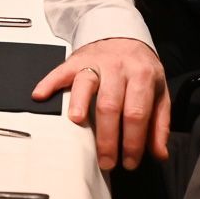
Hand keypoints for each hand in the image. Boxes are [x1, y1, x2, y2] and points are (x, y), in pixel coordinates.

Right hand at [32, 37, 168, 170]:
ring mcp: (95, 63)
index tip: (128, 162)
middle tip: (105, 161)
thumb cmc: (141, 70)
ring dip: (79, 103)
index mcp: (143, 76)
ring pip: (86, 84)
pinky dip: (49, 83)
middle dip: (107, 137)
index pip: (137, 113)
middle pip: (110, 104)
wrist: (124, 36)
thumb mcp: (159, 93)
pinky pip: (60, 71)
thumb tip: (159, 154)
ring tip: (76, 124)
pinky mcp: (75, 60)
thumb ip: (159, 124)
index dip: (133, 141)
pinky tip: (40, 96)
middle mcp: (118, 68)